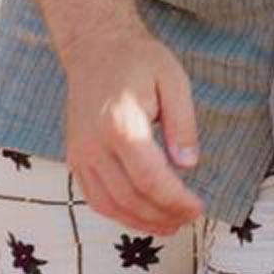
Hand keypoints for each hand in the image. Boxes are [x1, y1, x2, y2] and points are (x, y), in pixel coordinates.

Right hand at [59, 26, 200, 235]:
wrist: (94, 47)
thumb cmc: (138, 60)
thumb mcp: (174, 80)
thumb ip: (183, 124)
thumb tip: (188, 164)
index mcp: (121, 125)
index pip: (150, 179)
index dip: (175, 201)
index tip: (198, 208)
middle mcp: (94, 145)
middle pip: (130, 198)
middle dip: (162, 215)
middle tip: (188, 219)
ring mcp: (80, 154)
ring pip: (109, 205)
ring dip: (140, 222)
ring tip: (169, 225)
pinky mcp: (75, 158)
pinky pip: (93, 197)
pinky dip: (118, 213)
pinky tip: (141, 216)